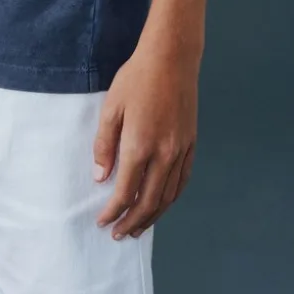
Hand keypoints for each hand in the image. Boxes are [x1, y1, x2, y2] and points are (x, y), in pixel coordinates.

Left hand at [92, 33, 199, 238]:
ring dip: (153, 216)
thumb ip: (105, 145)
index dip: (114, 211)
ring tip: (138, 227)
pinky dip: (171, 198)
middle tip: (119, 233)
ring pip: (168, 196)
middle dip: (132, 222)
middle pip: (149, 202)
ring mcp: (180, 151)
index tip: (102, 222)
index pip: (126, 191)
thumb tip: (102, 178)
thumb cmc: (136, 79)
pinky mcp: (191, 144)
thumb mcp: (111, 108)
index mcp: (140, 146)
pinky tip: (161, 204)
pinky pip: (182, 181)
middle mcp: (164, 154)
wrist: (172, 59)